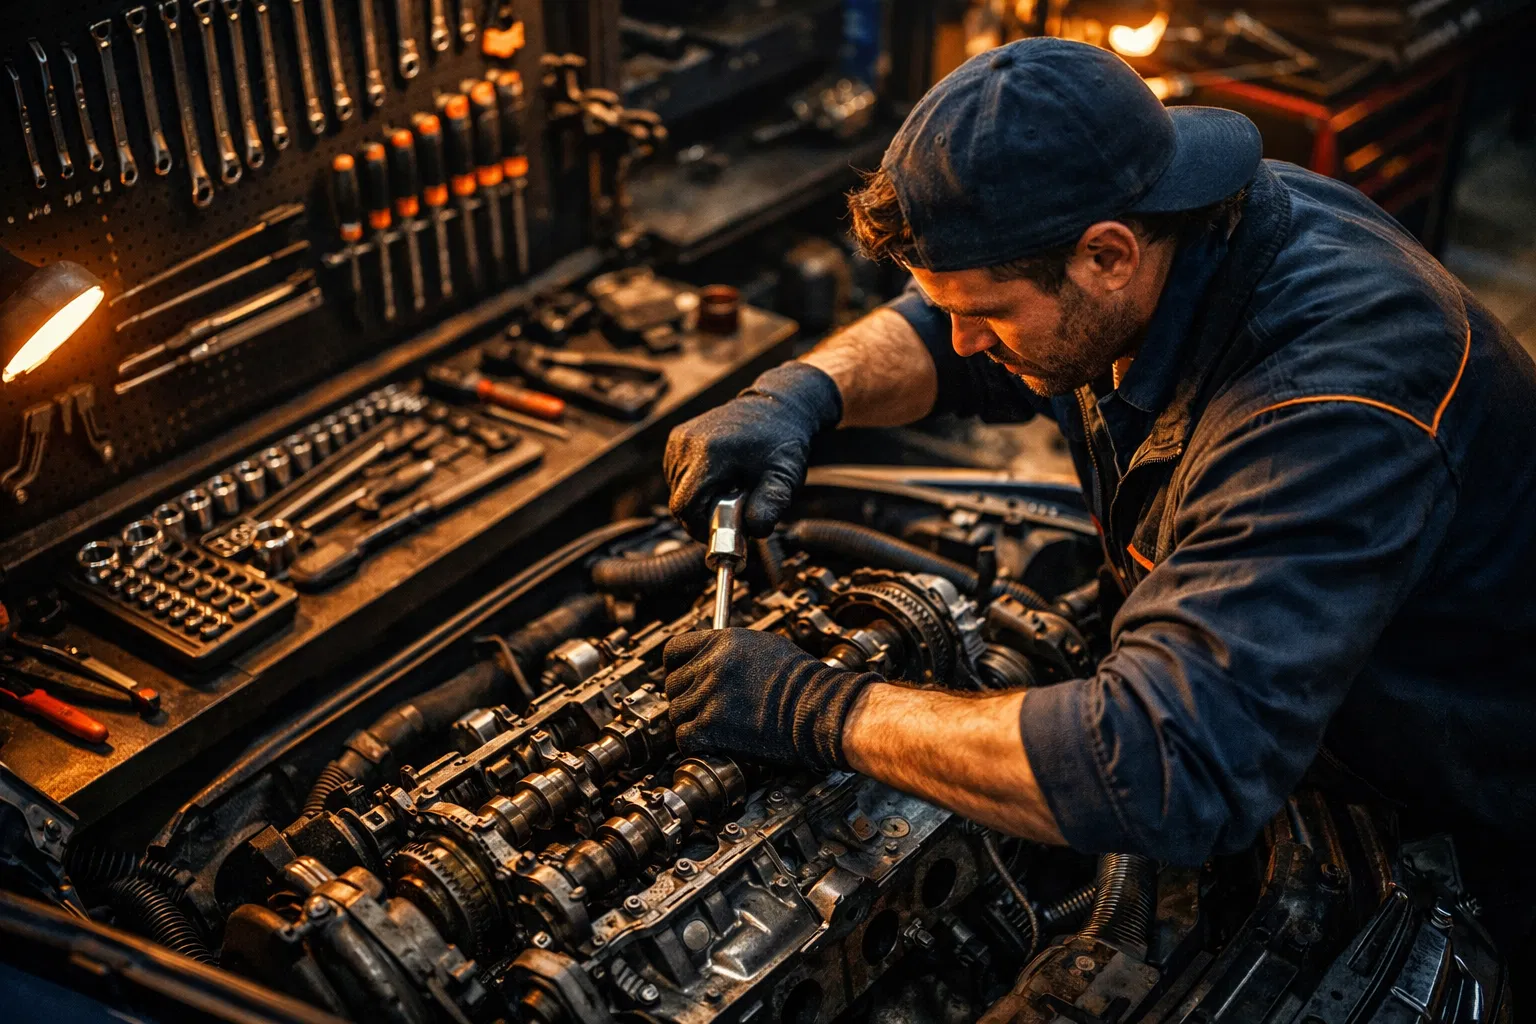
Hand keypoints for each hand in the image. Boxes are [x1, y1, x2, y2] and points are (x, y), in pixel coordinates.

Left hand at [663, 628, 876, 770]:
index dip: (676, 668)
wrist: (821, 709)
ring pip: (677, 713)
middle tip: (705, 710)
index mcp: (724, 642)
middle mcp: (713, 665)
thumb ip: (732, 652)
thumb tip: (715, 660)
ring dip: (692, 724)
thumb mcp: (766, 647)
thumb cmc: (806, 683)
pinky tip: (713, 744)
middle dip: (686, 699)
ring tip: (715, 728)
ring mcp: (710, 695)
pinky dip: (695, 745)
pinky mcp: (712, 726)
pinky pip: (684, 738)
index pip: (673, 650)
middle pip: (673, 685)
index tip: (684, 679)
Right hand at [664, 362, 842, 539]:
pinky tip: (718, 477)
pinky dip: (694, 485)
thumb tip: (755, 530)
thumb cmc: (781, 443)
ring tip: (728, 490)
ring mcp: (679, 439)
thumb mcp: (784, 477)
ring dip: (699, 500)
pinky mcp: (677, 438)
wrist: (777, 407)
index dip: (700, 528)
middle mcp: (688, 443)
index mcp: (710, 454)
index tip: (722, 532)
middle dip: (703, 515)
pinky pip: (676, 476)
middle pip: (679, 502)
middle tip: (732, 511)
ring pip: (676, 491)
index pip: (685, 508)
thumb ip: (771, 505)